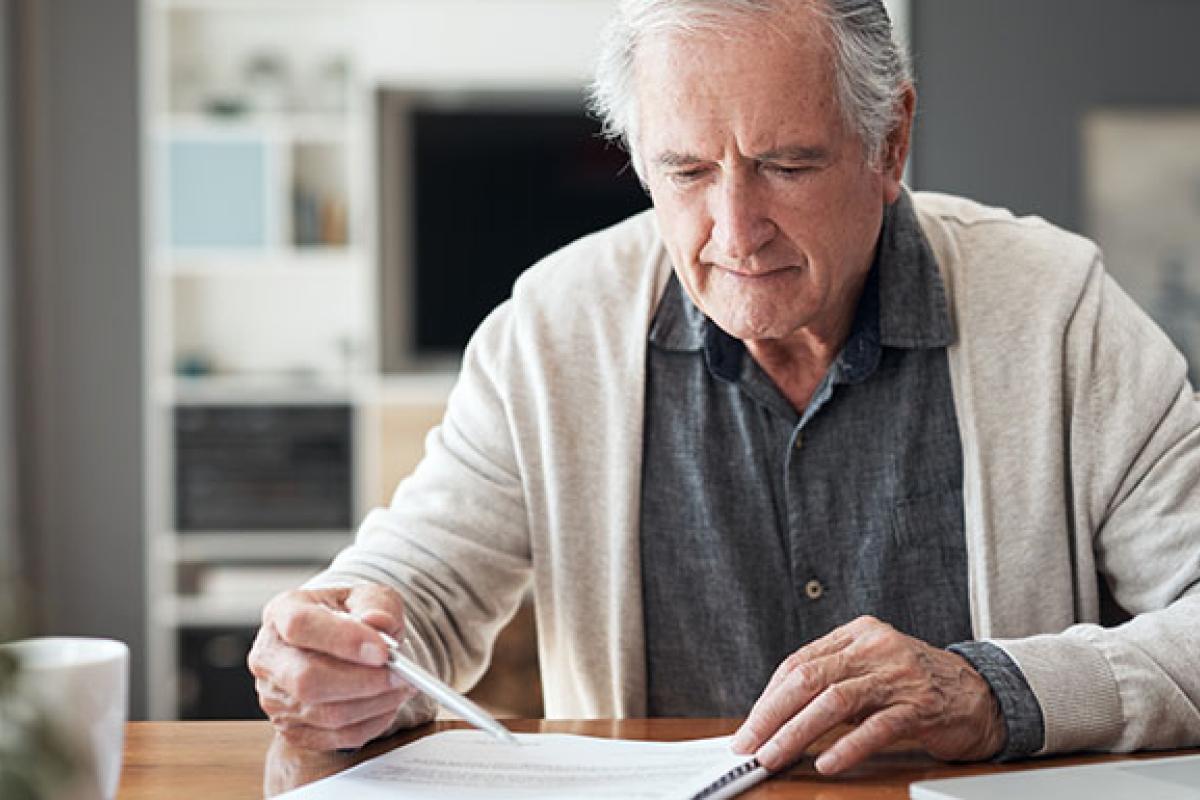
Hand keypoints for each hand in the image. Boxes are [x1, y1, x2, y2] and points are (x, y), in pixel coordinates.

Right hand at [248, 583, 418, 750]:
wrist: (341, 641)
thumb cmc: (351, 616)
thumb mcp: (368, 596)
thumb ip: (376, 606)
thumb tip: (377, 623)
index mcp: (282, 612)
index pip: (301, 626)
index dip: (342, 640)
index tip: (382, 651)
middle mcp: (269, 656)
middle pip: (307, 680)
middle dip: (363, 681)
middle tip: (400, 674)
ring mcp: (275, 697)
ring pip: (325, 713)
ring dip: (374, 704)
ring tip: (400, 687)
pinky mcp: (291, 728)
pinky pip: (335, 737)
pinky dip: (371, 724)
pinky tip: (386, 704)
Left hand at [731, 616, 1004, 774]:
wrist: (984, 695)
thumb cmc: (917, 686)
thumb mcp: (871, 670)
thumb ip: (832, 682)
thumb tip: (777, 716)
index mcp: (857, 634)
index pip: (798, 662)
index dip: (768, 698)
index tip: (749, 726)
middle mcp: (875, 647)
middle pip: (809, 678)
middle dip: (772, 715)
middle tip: (749, 744)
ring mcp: (898, 675)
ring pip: (834, 701)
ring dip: (796, 732)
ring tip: (774, 756)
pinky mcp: (920, 705)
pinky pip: (876, 727)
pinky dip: (847, 746)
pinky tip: (827, 763)